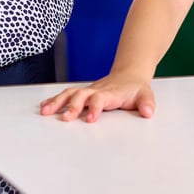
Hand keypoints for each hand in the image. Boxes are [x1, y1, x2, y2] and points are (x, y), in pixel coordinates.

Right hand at [38, 74, 155, 122]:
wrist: (129, 75)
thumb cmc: (135, 89)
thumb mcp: (146, 95)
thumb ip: (147, 104)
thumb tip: (148, 112)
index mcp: (110, 93)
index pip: (100, 99)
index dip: (95, 107)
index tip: (90, 119)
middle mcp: (96, 90)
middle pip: (81, 95)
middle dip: (72, 106)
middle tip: (65, 118)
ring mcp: (88, 91)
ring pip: (70, 94)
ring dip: (57, 102)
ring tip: (45, 112)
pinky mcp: (83, 93)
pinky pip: (66, 95)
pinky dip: (55, 100)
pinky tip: (44, 107)